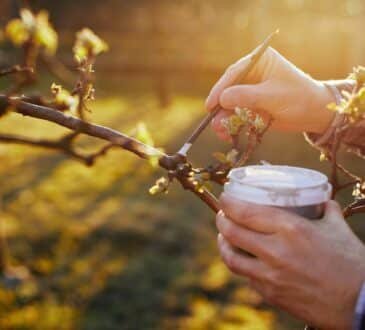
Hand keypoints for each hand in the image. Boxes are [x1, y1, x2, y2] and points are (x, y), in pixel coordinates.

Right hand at [206, 47, 336, 139]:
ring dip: (223, 119)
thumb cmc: (298, 98)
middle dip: (220, 108)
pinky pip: (235, 114)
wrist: (314, 114)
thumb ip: (246, 96)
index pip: (234, 73)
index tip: (211, 104)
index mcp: (259, 61)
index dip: (220, 89)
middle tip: (214, 123)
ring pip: (229, 104)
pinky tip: (228, 134)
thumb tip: (222, 99)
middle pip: (228, 89)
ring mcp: (250, 90)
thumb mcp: (272, 96)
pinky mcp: (250, 105)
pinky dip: (231, 124)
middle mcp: (252, 74)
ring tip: (222, 133)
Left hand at [216, 194, 364, 328]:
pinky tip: (244, 258)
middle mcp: (275, 252)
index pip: (245, 212)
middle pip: (231, 232)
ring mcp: (270, 276)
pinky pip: (245, 276)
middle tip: (222, 215)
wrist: (360, 303)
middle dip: (221, 221)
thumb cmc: (351, 263)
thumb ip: (326, 209)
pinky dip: (241, 264)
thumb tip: (321, 199)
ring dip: (222, 244)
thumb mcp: (337, 228)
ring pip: (230, 258)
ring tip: (224, 236)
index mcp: (290, 229)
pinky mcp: (270, 294)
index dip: (228, 203)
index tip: (225, 198)